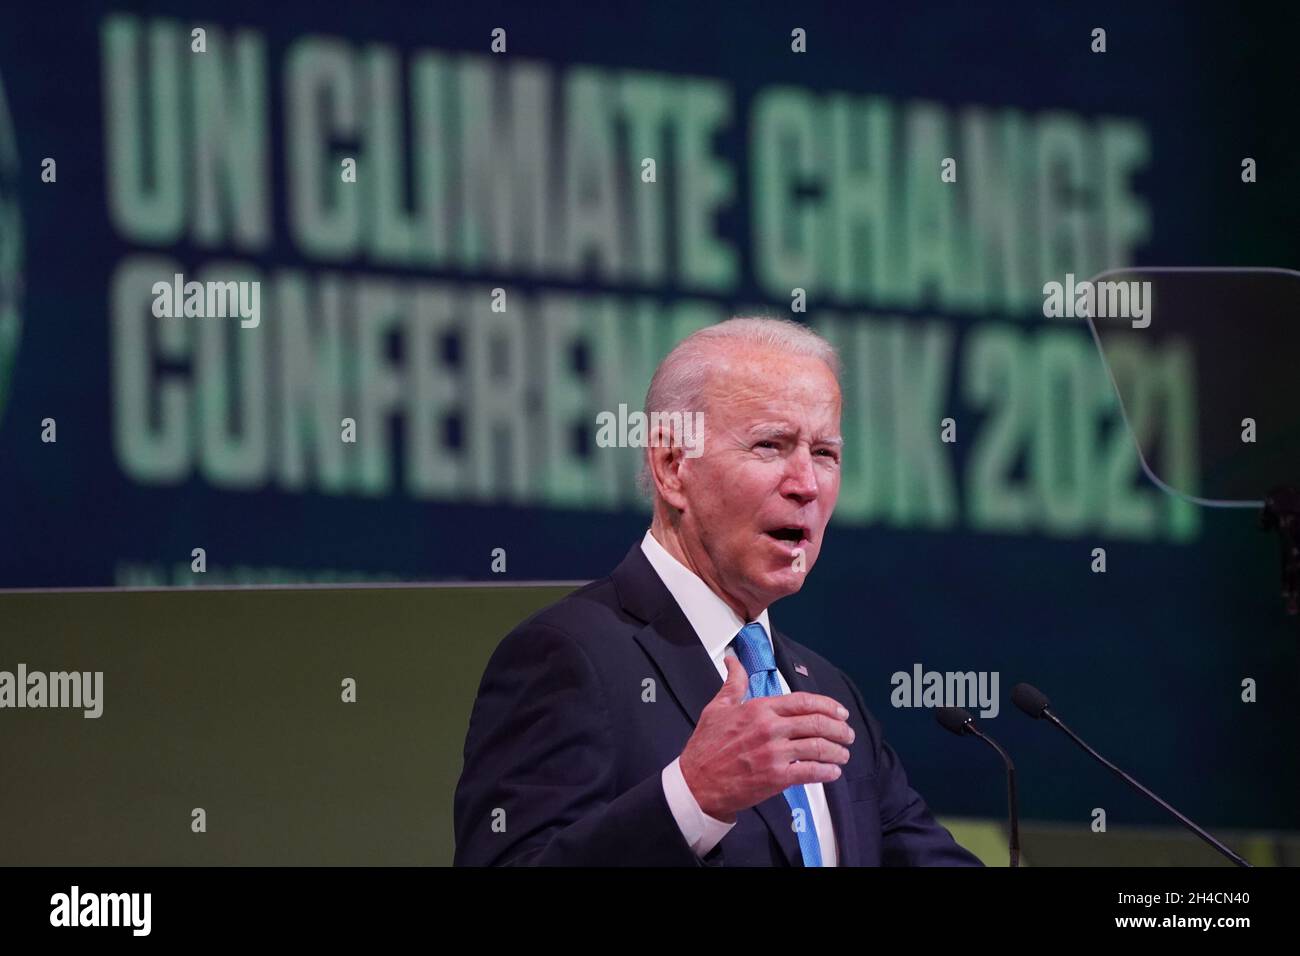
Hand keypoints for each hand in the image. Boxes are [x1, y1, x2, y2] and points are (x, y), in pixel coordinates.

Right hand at [678, 654, 853, 822]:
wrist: (696, 783)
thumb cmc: (706, 746)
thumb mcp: (717, 707)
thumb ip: (733, 683)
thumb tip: (733, 661)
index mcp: (760, 709)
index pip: (804, 702)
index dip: (828, 706)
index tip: (840, 712)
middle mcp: (770, 728)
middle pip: (817, 723)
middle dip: (839, 729)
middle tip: (848, 735)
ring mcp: (774, 753)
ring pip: (818, 747)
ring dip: (837, 752)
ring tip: (843, 755)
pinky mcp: (776, 777)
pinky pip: (810, 772)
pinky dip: (826, 772)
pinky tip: (832, 773)